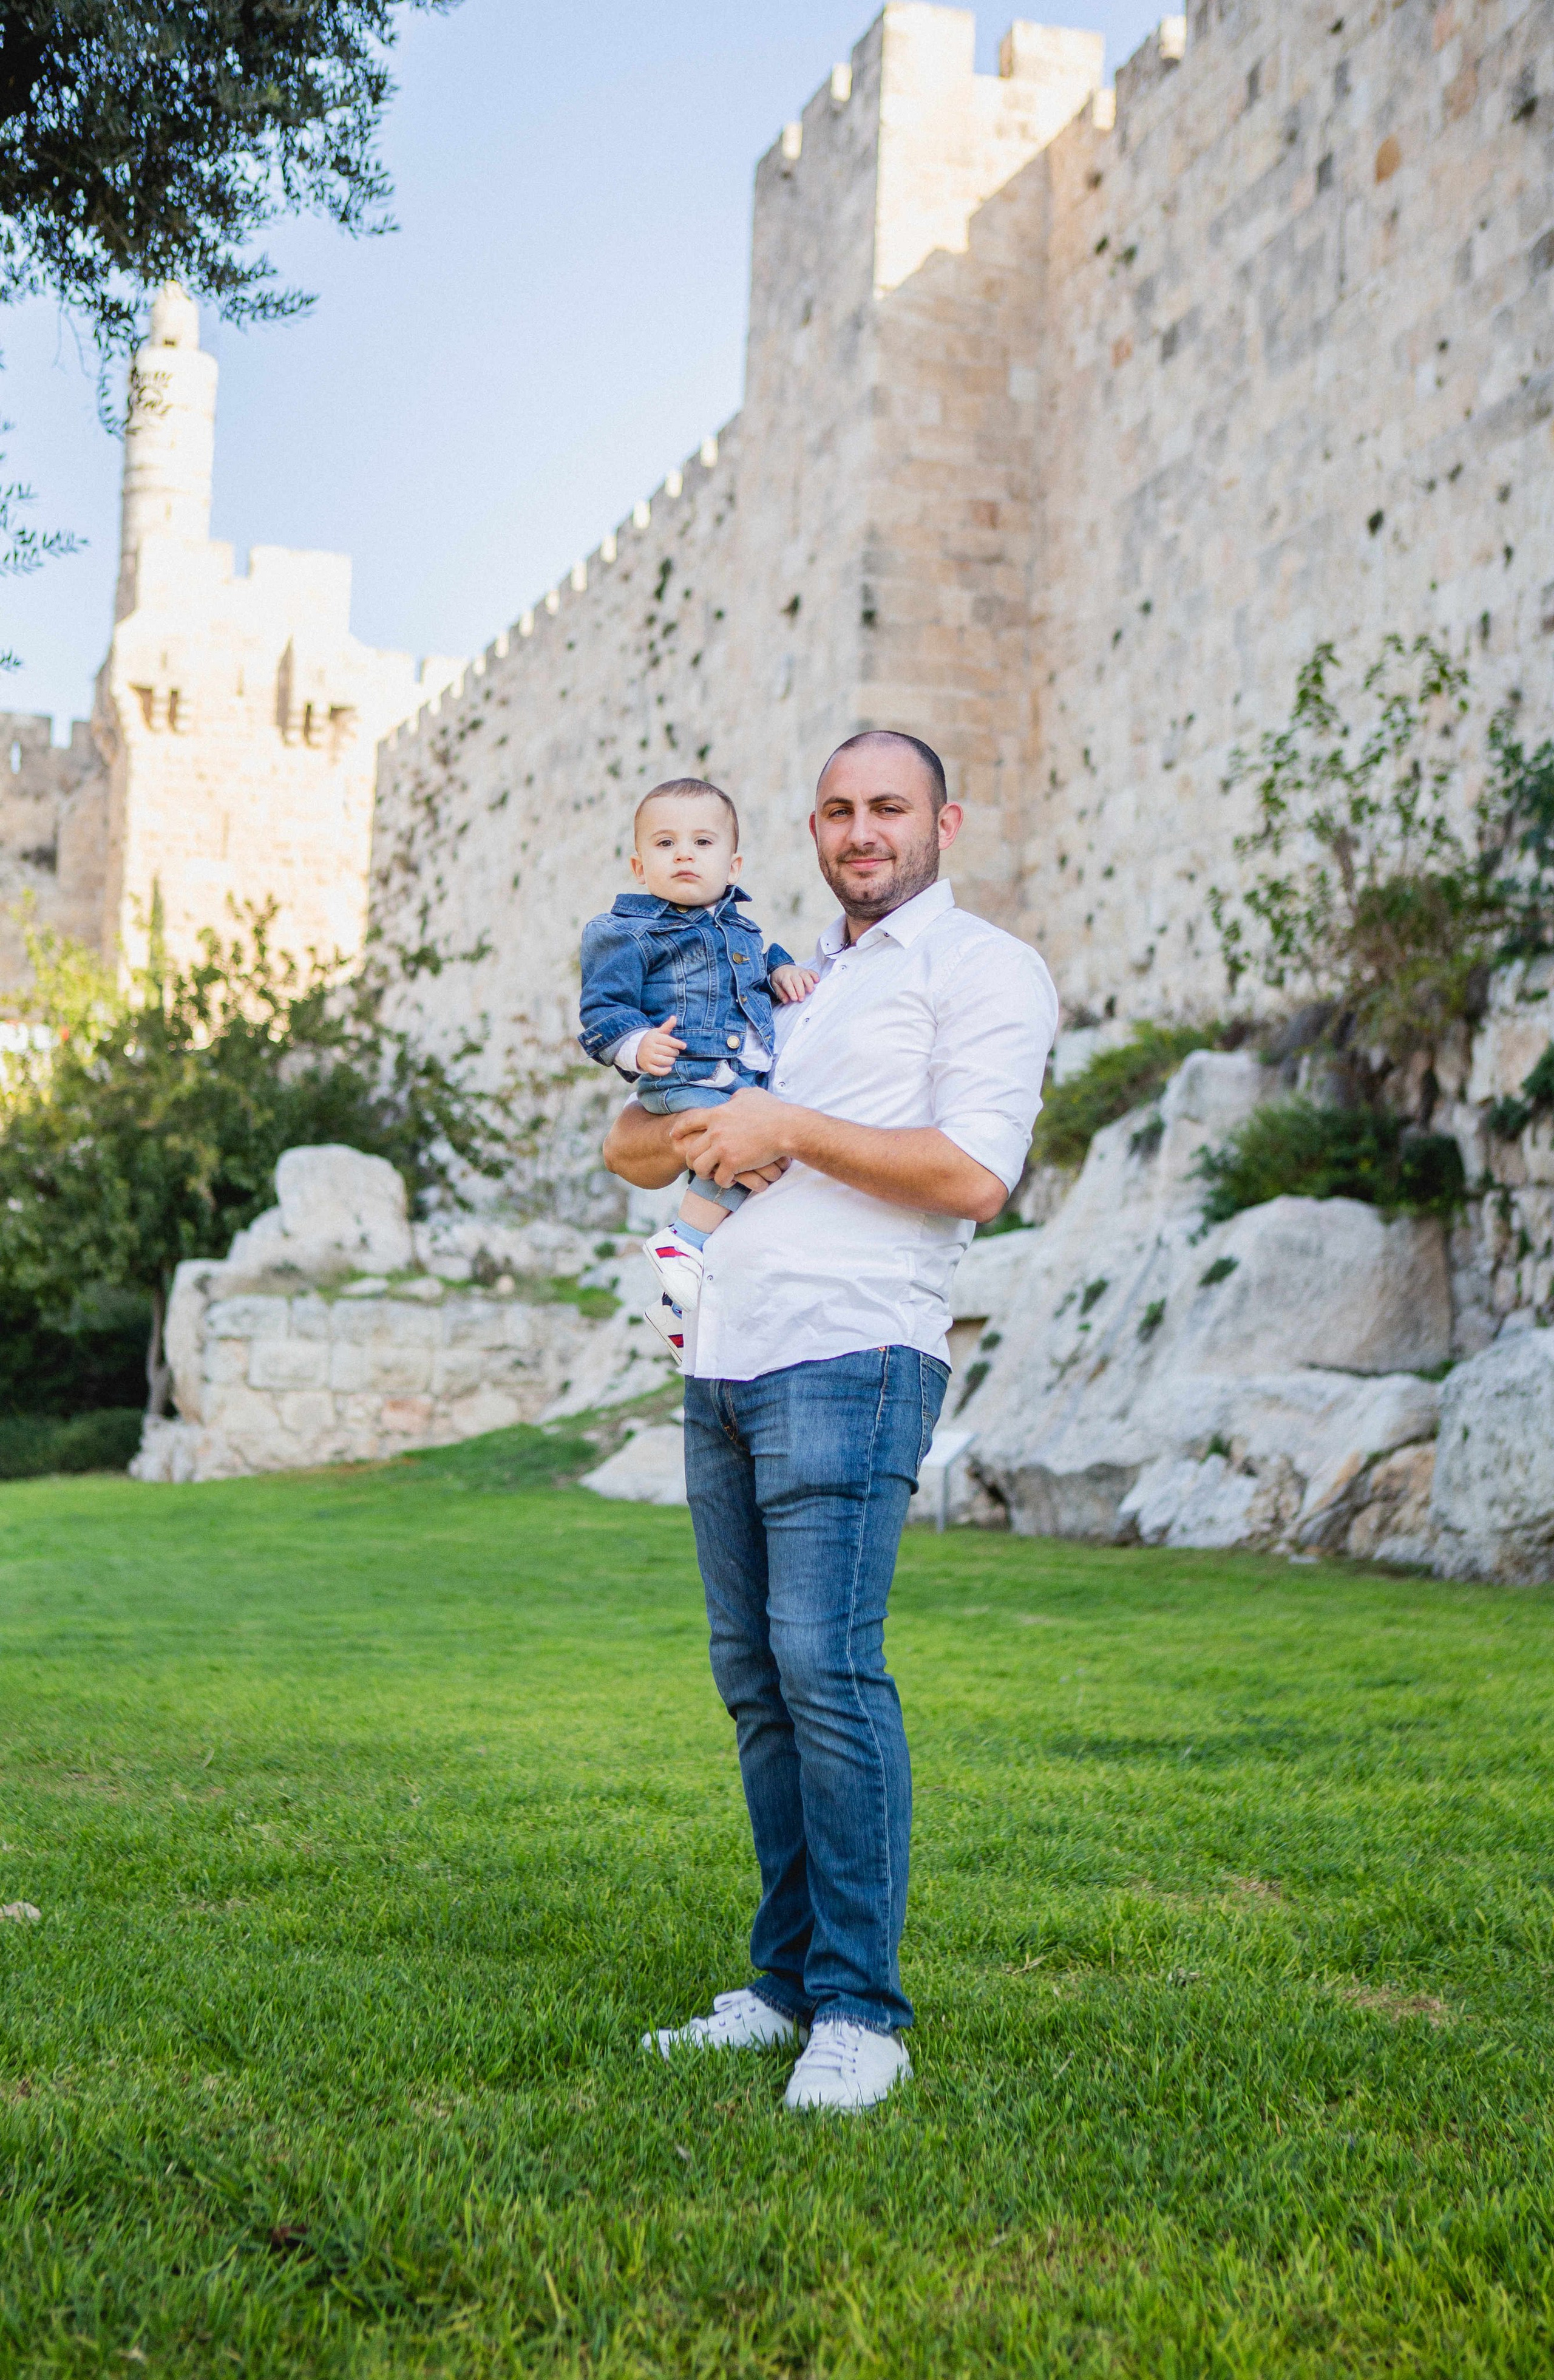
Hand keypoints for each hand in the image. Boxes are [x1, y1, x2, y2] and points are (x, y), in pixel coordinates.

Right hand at [634, 1013, 684, 1077]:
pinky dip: (665, 1071)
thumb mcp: (658, 1032)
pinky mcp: (646, 1066)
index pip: (668, 1041)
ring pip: (664, 1061)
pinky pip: (657, 1071)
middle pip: (668, 1051)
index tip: (684, 1046)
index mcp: (654, 1038)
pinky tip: (669, 1068)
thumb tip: (674, 1017)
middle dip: (674, 1053)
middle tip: (674, 1052)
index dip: (678, 1043)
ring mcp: (647, 1057)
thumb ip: (667, 1026)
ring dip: (671, 1061)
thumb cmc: (652, 1040)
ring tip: (671, 1059)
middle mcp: (650, 1047)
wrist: (637, 1049)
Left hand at [669, 1085, 792, 1185]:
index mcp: (717, 1114)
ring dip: (705, 1173)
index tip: (675, 1136)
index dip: (679, 1130)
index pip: (688, 1121)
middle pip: (691, 1150)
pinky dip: (723, 1181)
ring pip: (699, 1167)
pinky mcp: (733, 1163)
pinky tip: (730, 1180)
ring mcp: (723, 1147)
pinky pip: (719, 1178)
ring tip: (713, 1175)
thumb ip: (736, 1098)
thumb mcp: (750, 1095)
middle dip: (693, 1160)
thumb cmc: (773, 1110)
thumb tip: (731, 1100)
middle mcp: (715, 1131)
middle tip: (701, 1165)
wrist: (786, 1128)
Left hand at [771, 964, 817, 1003]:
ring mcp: (799, 971)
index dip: (791, 992)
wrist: (780, 967)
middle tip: (802, 999)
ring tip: (810, 991)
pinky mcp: (805, 970)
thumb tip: (786, 1001)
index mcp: (783, 977)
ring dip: (809, 983)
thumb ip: (780, 994)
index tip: (795, 999)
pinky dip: (815, 975)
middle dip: (800, 990)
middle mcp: (792, 973)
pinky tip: (817, 981)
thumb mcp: (775, 986)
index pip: (788, 984)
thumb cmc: (779, 979)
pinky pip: (811, 971)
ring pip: (805, 975)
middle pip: (797, 980)